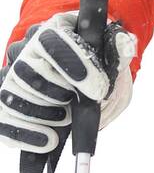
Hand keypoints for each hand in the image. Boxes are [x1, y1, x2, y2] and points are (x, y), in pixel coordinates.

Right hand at [0, 11, 136, 153]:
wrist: (83, 77)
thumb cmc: (95, 60)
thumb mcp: (110, 51)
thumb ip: (118, 47)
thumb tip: (122, 44)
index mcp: (51, 30)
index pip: (50, 40)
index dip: (73, 64)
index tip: (97, 89)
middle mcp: (24, 51)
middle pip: (27, 70)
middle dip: (57, 92)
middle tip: (78, 104)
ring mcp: (12, 79)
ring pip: (12, 96)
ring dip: (43, 114)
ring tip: (66, 119)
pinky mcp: (6, 106)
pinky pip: (5, 122)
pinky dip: (26, 135)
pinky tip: (49, 141)